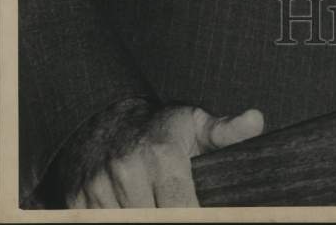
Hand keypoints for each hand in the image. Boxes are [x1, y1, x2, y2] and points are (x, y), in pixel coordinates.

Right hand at [56, 98, 263, 207]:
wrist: (103, 120)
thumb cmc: (159, 128)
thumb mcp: (194, 124)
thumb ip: (226, 130)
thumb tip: (257, 121)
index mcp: (161, 154)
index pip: (181, 210)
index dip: (193, 218)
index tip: (200, 216)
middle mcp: (127, 169)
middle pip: (155, 221)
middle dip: (168, 219)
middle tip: (178, 209)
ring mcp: (99, 187)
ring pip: (127, 224)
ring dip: (143, 219)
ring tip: (155, 204)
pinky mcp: (78, 201)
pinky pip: (100, 224)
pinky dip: (118, 220)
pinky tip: (133, 208)